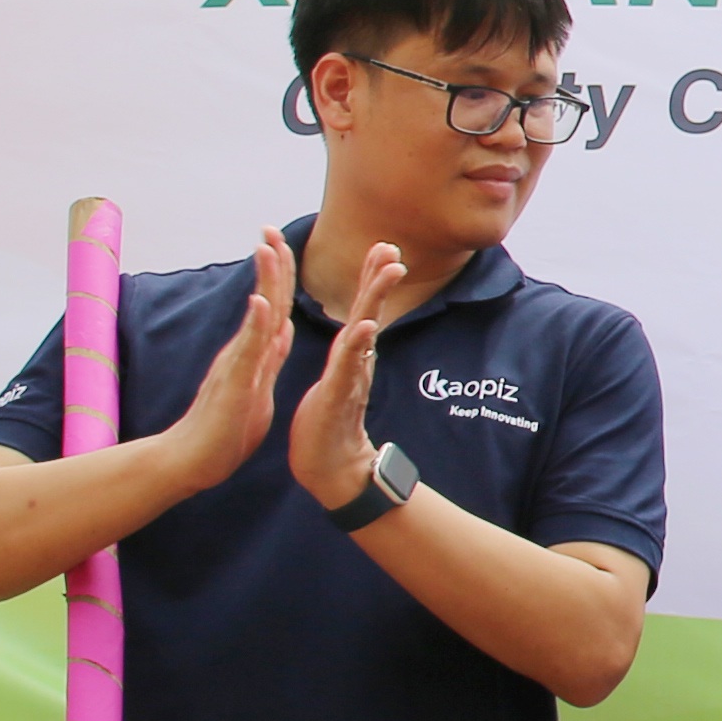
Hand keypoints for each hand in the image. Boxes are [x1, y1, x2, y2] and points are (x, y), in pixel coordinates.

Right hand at [158, 230, 300, 496]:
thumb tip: (281, 329)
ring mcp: (237, 364)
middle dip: (271, 263)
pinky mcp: (234, 384)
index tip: (283, 242)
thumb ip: (267, 355)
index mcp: (255, 352)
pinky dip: (255, 325)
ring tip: (268, 247)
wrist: (194, 461)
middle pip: (264, 299)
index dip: (280, 274)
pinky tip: (261, 301)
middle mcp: (244, 351)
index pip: (273, 305)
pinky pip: (247, 351)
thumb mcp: (256, 385)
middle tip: (271, 227)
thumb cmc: (225, 430)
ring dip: (264, 281)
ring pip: (256, 316)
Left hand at [286, 242, 402, 509]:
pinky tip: (368, 326)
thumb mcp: (337, 383)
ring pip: (363, 331)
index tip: (382, 247)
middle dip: (379, 279)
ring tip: (389, 270)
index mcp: (348, 358)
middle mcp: (355, 363)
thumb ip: (349, 358)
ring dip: (375, 299)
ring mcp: (349, 378)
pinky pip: (348, 367)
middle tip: (392, 248)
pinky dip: (359, 345)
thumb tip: (360, 337)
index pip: (361, 310)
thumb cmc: (329, 429)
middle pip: (368, 312)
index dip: (371, 279)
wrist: (332, 473)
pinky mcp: (337, 397)